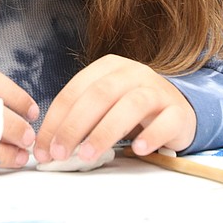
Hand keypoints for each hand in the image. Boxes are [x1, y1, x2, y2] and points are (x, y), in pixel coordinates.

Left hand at [33, 54, 195, 163]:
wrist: (178, 107)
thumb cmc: (131, 108)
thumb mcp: (104, 105)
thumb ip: (80, 118)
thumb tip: (49, 145)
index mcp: (108, 67)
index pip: (75, 90)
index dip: (56, 120)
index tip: (44, 147)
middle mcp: (132, 72)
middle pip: (99, 95)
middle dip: (74, 126)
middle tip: (60, 153)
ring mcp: (157, 90)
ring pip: (131, 105)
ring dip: (105, 131)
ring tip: (88, 155)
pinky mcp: (178, 111)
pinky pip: (166, 122)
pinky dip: (151, 135)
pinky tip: (137, 149)